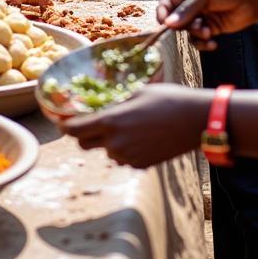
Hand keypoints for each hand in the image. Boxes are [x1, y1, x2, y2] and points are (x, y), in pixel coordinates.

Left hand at [60, 84, 207, 167]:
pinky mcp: (141, 166)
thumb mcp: (136, 92)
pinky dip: (125, 149)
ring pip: (106, 151)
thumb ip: (114, 103)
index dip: (64, 126)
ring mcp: (128, 157)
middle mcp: (115, 143)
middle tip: (90, 122)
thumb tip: (100, 105)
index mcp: (110, 121)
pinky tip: (140, 136)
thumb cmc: (167, 99)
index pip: (73, 130)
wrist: (196, 121)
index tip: (61, 121)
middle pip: (83, 144)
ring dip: (108, 141)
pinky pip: (123, 158)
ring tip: (127, 126)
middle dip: (83, 134)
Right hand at [156, 0, 257, 50]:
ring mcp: (202, 17)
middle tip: (198, 27)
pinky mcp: (213, 28)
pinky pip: (200, 40)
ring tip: (208, 33)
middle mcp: (193, 5)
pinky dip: (204, 44)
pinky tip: (213, 43)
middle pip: (177, 21)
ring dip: (196, 35)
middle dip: (185, 27)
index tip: (165, 24)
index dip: (163, 14)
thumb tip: (168, 23)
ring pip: (189, 32)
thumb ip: (187, 9)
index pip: (167, 4)